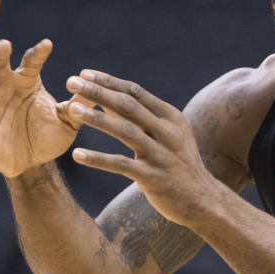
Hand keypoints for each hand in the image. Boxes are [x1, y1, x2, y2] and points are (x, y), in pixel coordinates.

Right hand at [0, 39, 90, 177]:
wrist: (31, 163)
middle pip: (1, 66)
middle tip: (5, 44)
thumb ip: (78, 107)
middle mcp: (7, 89)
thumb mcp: (67, 123)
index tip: (47, 44)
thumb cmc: (47, 137)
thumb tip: (95, 90)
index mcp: (27, 84)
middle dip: (1, 54)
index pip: (31, 63)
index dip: (38, 53)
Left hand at [65, 70, 219, 227]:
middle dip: (98, 91)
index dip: (108, 81)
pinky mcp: (153, 178)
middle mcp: (168, 132)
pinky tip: (77, 155)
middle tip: (72, 81)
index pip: (135, 92)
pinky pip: (121, 165)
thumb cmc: (178, 164)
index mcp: (171, 117)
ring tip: (72, 109)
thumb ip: (140, 118)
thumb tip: (106, 99)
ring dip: (97, 118)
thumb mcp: (166, 136)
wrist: (202, 200)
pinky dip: (98, 159)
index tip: (84, 73)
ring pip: (125, 131)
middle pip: (128, 105)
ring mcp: (161, 155)